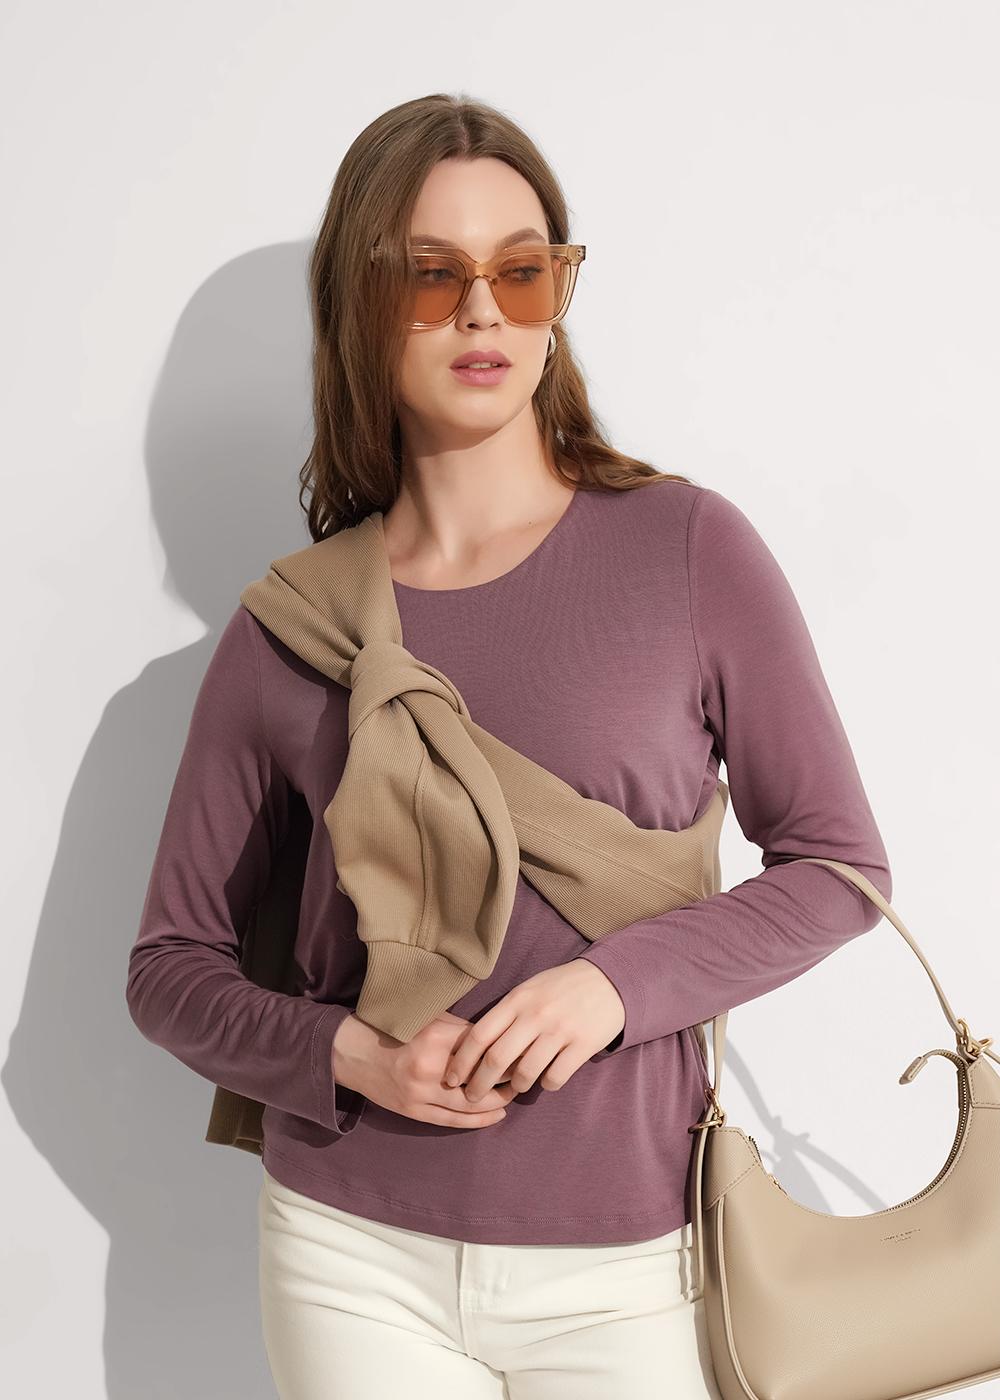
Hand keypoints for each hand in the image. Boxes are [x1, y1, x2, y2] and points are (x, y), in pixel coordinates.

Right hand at [332, 1010, 517, 1128]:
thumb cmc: (392, 1028)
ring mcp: (420, 1094)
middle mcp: (429, 1068)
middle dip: (506, 1079)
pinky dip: (477, 1120)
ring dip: (497, 1102)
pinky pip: (452, 1120)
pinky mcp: (414, 1111)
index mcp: (434, 1038)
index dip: (504, 1050)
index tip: (522, 1049)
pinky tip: (496, 1115)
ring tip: (514, 1094)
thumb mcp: (426, 1017)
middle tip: (524, 1073)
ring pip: (470, 1105)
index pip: (481, 1047)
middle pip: (480, 1079)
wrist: (351, 1052)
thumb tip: (495, 1038)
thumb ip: (459, 1028)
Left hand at [443, 961, 625, 1103]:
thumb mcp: (528, 990)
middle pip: (497, 1059)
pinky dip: (546, 1085)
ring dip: (515, 1087)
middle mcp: (535, 1015)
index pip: (479, 1035)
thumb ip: (505, 1014)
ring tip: (514, 1088)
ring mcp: (560, 1031)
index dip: (461, 1062)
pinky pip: (555, 1078)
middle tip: (472, 1096)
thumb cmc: (561, 987)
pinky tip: (546, 1079)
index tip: (451, 1079)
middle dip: (479, 1085)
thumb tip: (475, 1046)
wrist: (609, 979)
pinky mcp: (582, 1045)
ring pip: (525, 1074)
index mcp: (517, 1000)